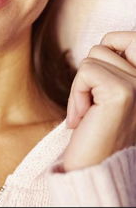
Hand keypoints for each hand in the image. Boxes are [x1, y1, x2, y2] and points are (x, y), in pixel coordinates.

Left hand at [63, 31, 135, 171]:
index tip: (99, 81)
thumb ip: (116, 67)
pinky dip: (77, 94)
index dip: (110, 45)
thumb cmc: (97, 131)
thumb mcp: (112, 93)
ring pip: (93, 57)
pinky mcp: (122, 93)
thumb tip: (107, 41)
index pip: (132, 37)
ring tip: (90, 113)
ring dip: (81, 86)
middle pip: (104, 46)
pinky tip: (84, 118)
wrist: (93, 170)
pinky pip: (86, 71)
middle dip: (89, 74)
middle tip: (93, 105)